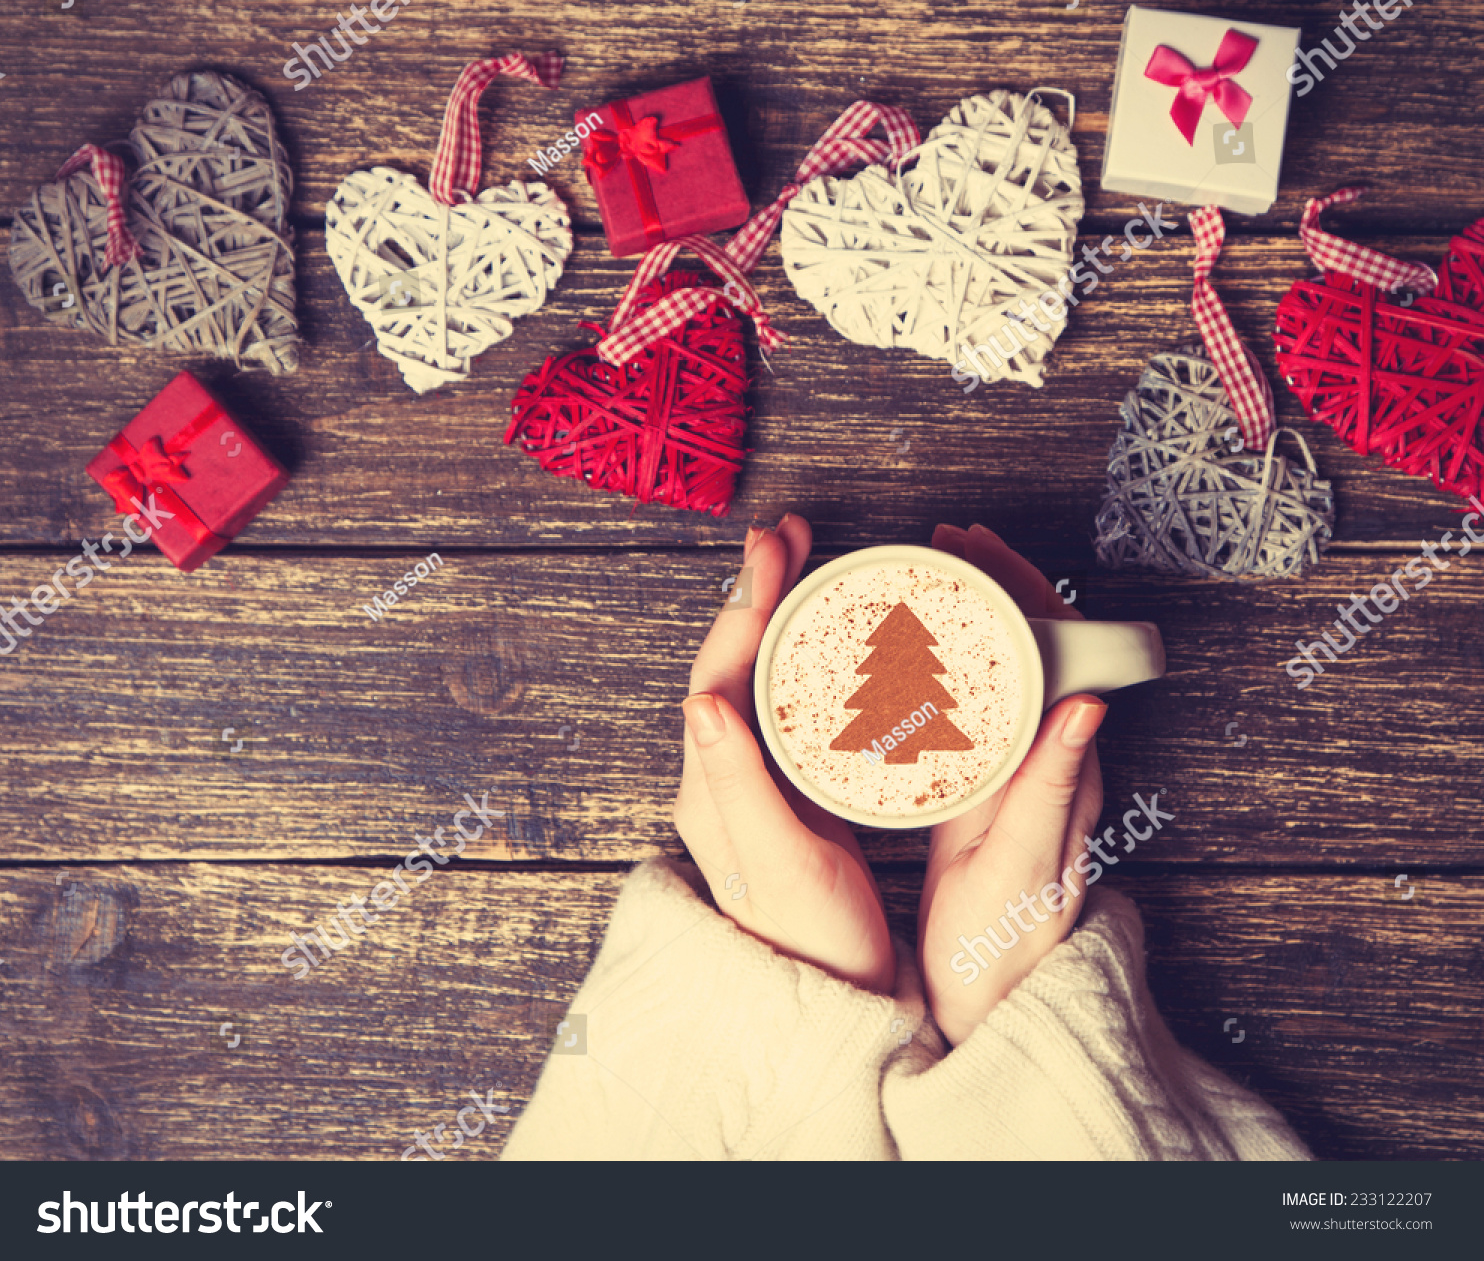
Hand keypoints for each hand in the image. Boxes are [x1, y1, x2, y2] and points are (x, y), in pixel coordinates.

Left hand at [673, 515, 895, 993]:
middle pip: (733, 661)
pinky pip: (787, 702)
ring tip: (803, 562)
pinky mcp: (785, 791)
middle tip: (790, 534)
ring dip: (776, 613)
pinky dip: (803, 655)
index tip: (775, 550)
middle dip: (757, 591)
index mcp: (711, 784)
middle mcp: (721, 775)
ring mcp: (752, 782)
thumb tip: (701, 699)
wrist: (827, 998)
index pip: (720, 672)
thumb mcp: (778, 861)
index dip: (746, 605)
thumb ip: (737, 783)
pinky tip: (830, 640)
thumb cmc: (808, 939)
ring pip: (758, 675)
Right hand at [918, 523, 1106, 1046]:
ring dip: (975, 614)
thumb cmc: (1002, 941)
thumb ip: (1053, 787)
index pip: (1060, 649)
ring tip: (932, 577)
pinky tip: (918, 648)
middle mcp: (1053, 760)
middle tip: (944, 544)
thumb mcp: (1021, 866)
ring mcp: (1020, 770)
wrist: (990, 996)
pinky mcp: (989, 786)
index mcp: (1067, 767)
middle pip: (1035, 645)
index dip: (1021, 589)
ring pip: (1006, 667)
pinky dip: (951, 658)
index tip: (975, 550)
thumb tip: (1087, 705)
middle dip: (995, 584)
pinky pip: (979, 701)